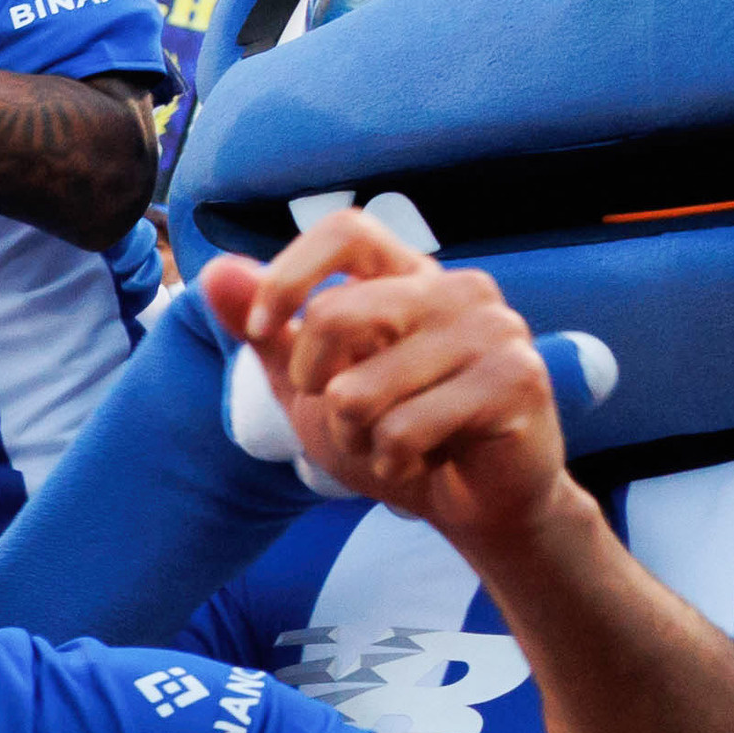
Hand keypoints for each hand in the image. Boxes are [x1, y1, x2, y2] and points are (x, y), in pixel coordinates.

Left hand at [201, 214, 573, 557]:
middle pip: (335, 313)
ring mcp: (495, 329)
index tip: (261, 330)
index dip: (289, 276)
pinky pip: (404, 429)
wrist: (474, 502)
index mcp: (410, 277)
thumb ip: (267, 330)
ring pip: (361, 390)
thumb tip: (215, 271)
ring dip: (354, 438)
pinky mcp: (518, 380)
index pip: (346, 230)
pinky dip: (392, 462)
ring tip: (392, 444)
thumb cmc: (395, 434)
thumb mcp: (311, 384)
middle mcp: (458, 289)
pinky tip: (423, 461)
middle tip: (345, 416)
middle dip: (313, 387)